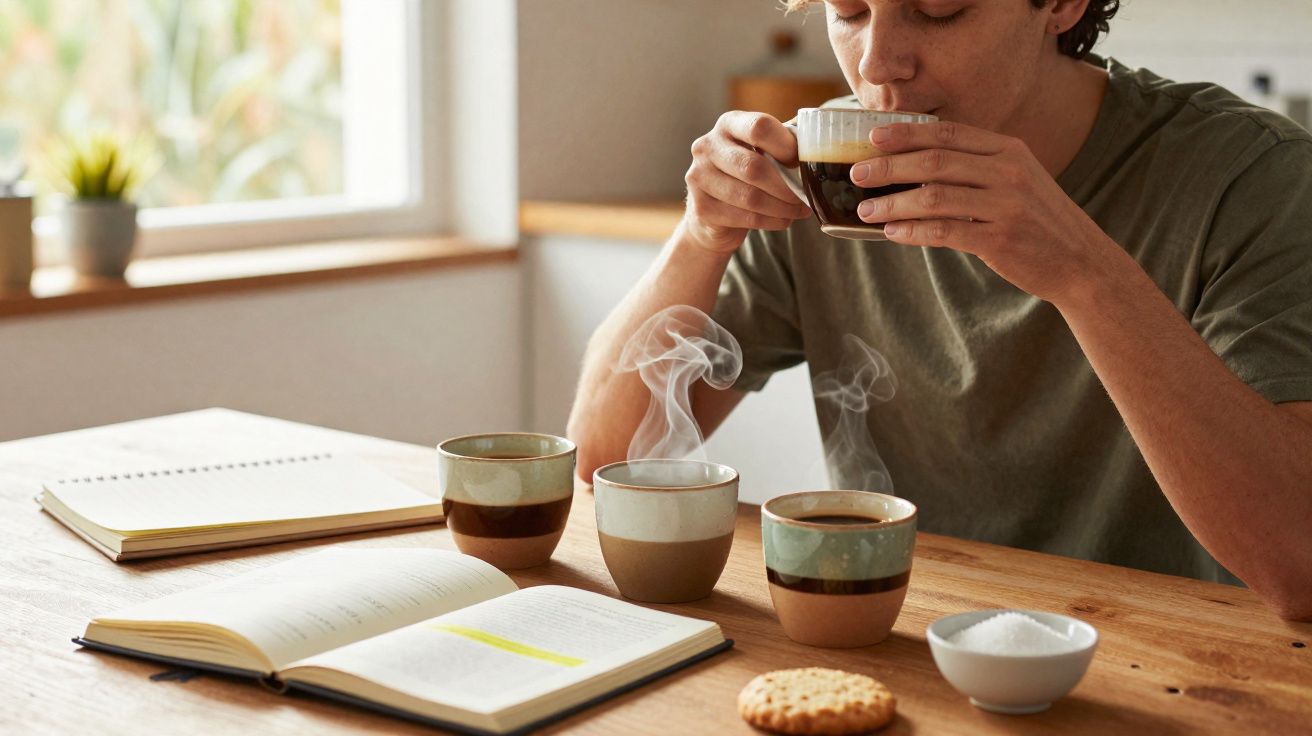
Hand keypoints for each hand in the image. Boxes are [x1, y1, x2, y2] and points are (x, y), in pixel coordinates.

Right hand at [681, 111, 812, 254]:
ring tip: (798, 209)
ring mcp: (699, 177)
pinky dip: (772, 221)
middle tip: (805, 196)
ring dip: (782, 207)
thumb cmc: (747, 175)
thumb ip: (785, 143)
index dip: (786, 147)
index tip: (801, 163)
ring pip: (751, 197)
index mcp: (728, 124)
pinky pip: (746, 218)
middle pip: (754, 167)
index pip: (759, 127)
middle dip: (786, 186)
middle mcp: (707, 146)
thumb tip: (821, 145)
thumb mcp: (763, 151)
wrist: (714, 211)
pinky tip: (783, 219)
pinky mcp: (702, 207)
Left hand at [850, 121, 1118, 303]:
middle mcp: (1008, 172)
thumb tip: (916, 164)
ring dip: (893, 203)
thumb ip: (977, 167)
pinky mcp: (1000, 239)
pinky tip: (892, 233)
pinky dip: (912, 231)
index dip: (907, 133)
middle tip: (858, 172)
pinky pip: (944, 231)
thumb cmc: (1038, 221)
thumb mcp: (1017, 180)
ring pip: (934, 197)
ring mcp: (1006, 205)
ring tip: (865, 209)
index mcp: (1009, 150)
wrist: (1081, 261)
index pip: (949, 133)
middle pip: (935, 162)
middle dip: (890, 166)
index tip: (873, 137)